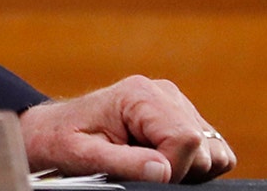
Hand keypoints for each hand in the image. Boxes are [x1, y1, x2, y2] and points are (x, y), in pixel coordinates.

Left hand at [20, 76, 234, 182]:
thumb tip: (164, 171)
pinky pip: (213, 152)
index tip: (142, 173)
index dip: (171, 167)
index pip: (185, 140)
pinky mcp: (183, 119)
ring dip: (187, 168)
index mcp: (140, 95)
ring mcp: (177, 105)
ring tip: (144, 162)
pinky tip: (157, 160)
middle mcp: (164, 93)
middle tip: (137, 168)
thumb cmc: (61, 141)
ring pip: (214, 152)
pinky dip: (191, 165)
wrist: (52, 131)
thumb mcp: (83, 156)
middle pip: (204, 148)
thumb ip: (125, 163)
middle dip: (178, 169)